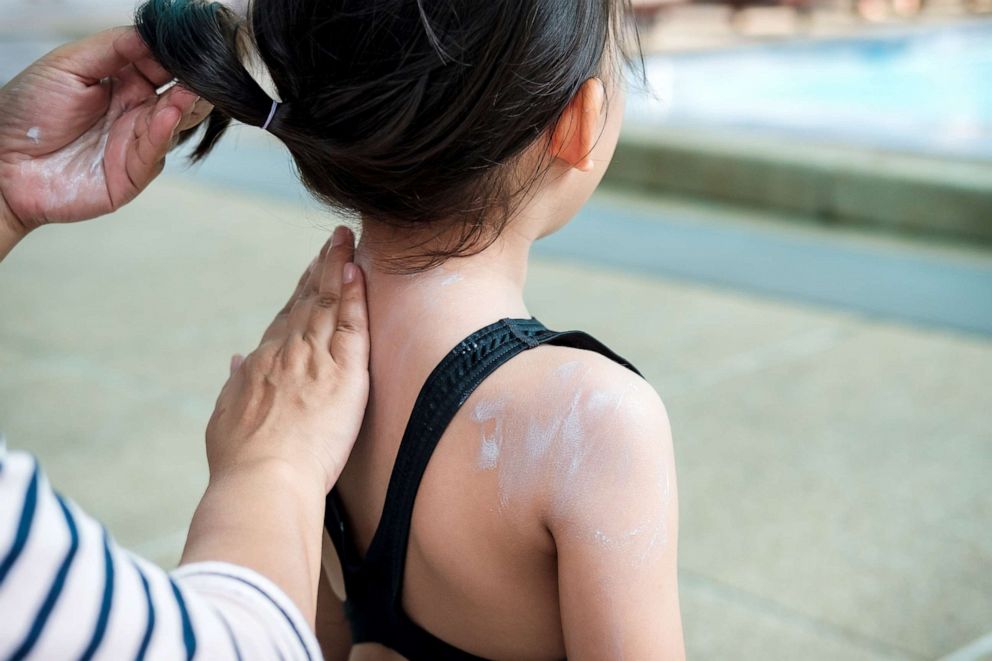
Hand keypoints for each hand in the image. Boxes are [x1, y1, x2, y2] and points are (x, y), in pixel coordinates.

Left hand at [0, 27, 210, 238]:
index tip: (190, 42)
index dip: (177, 55)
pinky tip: (168, 113)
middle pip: (180, 95)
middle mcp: (137, 112)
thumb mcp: (67, 65)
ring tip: (190, 90)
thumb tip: (153, 34)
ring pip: (176, 122)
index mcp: (124, 82)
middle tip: (204, 69)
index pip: (163, 65)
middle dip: (194, 82)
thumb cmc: (26, 113)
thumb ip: (112, 48)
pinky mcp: (134, 173)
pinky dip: (164, 132)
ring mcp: (138, 142)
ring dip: (186, 105)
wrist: (1, 163)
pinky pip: (155, 150)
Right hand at [206, 226, 369, 493]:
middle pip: (307, 301)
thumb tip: (236, 361)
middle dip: (320, 268)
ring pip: (328, 302)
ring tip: (346, 240)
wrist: (262, 480)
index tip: (310, 275)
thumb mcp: (227, 418)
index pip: (286, 320)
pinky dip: (353, 294)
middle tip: (334, 241)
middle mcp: (286, 353)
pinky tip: (356, 269)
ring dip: (336, 267)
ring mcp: (313, 359)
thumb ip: (235, 386)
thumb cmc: (243, 463)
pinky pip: (351, 323)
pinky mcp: (343, 373)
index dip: (301, 294)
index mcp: (261, 365)